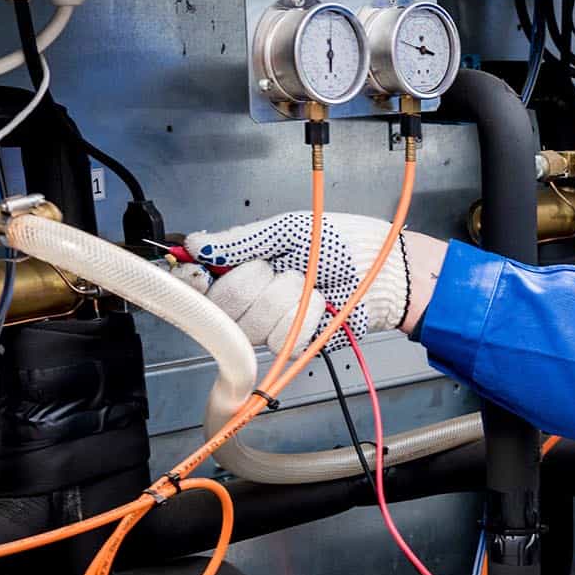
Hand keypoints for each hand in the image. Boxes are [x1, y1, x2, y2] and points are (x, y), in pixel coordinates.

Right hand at [185, 213, 441, 353]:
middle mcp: (252, 299)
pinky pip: (284, 336)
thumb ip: (241, 239)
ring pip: (253, 323)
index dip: (194, 280)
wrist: (380, 269)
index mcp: (244, 268)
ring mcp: (272, 324)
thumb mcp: (287, 230)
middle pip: (222, 306)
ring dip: (286, 297)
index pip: (200, 283)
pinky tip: (320, 304)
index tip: (198, 271)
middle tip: (282, 267)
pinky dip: (307, 316)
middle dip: (254, 281)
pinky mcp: (295, 344)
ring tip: (308, 283)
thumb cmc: (340, 242)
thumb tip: (195, 243)